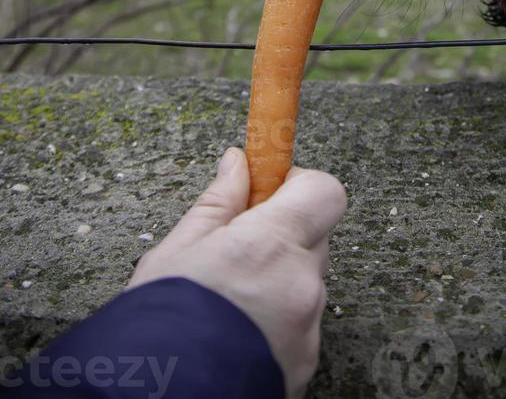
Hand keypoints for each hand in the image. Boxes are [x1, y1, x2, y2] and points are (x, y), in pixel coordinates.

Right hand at [129, 148, 346, 398]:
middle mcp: (301, 285)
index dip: (300, 184)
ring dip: (280, 277)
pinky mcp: (305, 363)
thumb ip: (217, 203)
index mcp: (271, 246)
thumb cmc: (158, 324)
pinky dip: (278, 316)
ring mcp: (307, 329)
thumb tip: (238, 163)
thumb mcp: (176, 251)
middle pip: (316, 236)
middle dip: (284, 232)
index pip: (325, 191)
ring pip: (307, 281)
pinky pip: (302, 322)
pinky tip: (238, 328)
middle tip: (238, 246)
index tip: (267, 189)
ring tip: (230, 296)